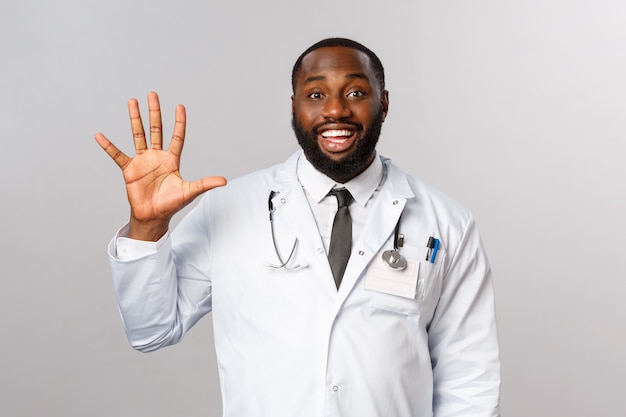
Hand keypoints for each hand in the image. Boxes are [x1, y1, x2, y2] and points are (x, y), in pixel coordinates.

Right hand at [95, 92, 226, 240]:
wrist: (153, 216)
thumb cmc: (172, 204)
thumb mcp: (190, 192)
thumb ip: (205, 184)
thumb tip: (224, 181)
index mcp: (172, 160)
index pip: (177, 137)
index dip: (179, 123)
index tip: (180, 106)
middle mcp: (157, 156)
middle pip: (156, 129)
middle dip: (155, 112)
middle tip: (153, 94)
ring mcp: (142, 161)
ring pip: (138, 135)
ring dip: (135, 119)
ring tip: (132, 101)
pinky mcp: (129, 169)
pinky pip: (117, 155)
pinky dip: (108, 146)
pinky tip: (100, 136)